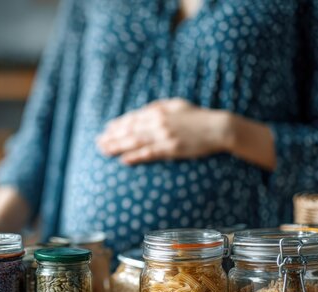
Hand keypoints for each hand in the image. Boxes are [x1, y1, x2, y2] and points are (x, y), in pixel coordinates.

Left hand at [97, 98, 232, 164]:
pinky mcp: (171, 149)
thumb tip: (142, 110)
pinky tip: (124, 160)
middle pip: (129, 130)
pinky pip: (149, 153)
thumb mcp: (176, 105)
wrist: (218, 128)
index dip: (117, 125)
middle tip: (98, 143)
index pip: (132, 118)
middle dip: (112, 137)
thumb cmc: (197, 116)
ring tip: (105, 151)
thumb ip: (158, 106)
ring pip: (135, 142)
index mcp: (158, 111)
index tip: (106, 130)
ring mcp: (164, 136)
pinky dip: (135, 157)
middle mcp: (158, 123)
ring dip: (118, 147)